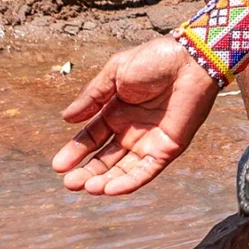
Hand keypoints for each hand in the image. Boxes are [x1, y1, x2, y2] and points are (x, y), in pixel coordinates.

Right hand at [52, 36, 219, 195]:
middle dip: (86, 172)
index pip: (91, 138)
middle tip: (69, 183)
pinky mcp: (167, 149)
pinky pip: (146, 171)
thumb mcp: (115, 73)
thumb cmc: (155, 60)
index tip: (58, 165)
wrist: (190, 60)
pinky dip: (129, 182)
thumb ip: (92, 97)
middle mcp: (131, 130)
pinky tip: (109, 189)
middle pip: (104, 159)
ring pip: (123, 169)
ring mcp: (149, 141)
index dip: (75, 152)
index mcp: (116, 111)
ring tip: (86, 187)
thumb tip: (66, 118)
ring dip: (104, 181)